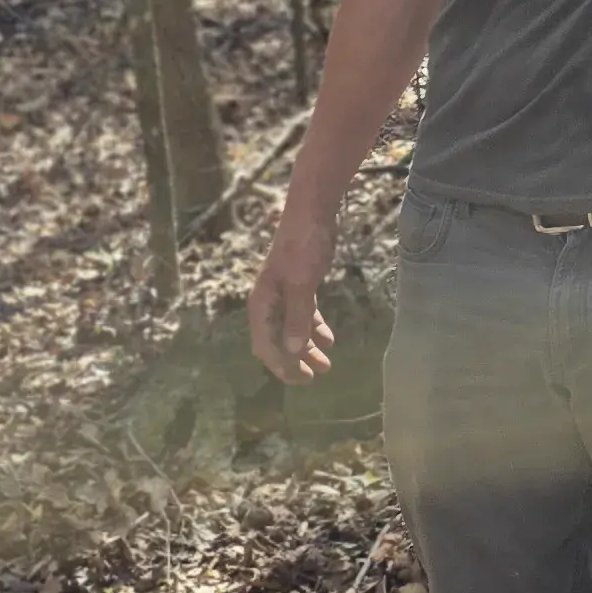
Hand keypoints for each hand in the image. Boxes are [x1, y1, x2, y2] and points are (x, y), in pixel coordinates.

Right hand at [247, 202, 338, 383]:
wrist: (312, 213)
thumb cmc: (303, 246)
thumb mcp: (302, 284)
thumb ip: (297, 317)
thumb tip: (291, 351)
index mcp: (262, 303)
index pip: (265, 345)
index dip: (281, 365)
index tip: (302, 379)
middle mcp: (268, 302)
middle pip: (276, 341)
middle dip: (294, 361)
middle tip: (314, 377)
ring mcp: (284, 293)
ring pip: (291, 329)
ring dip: (306, 347)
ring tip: (326, 364)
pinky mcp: (299, 285)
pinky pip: (303, 314)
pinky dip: (314, 328)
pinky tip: (329, 339)